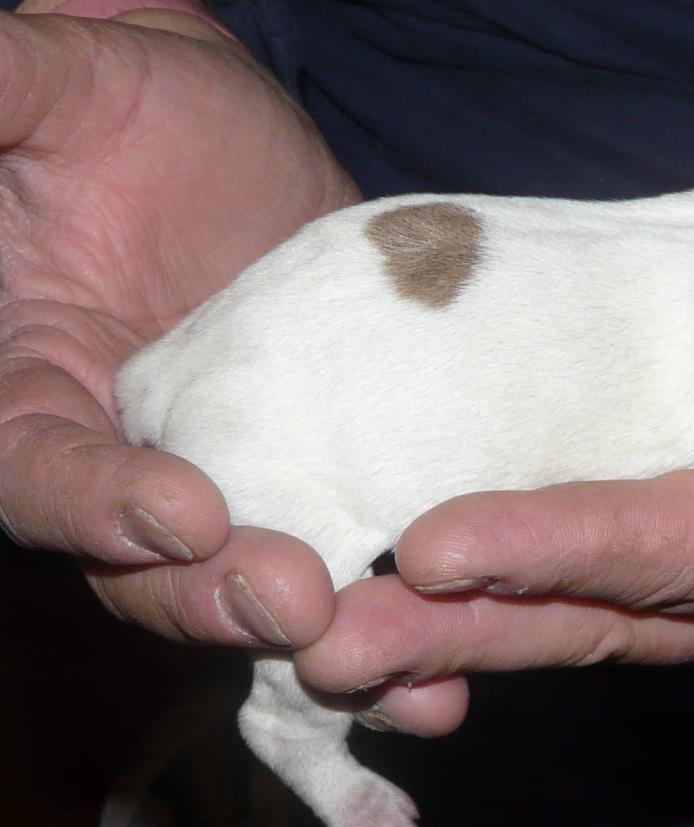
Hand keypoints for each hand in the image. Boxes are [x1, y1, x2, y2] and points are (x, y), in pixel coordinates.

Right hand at [0, 5, 356, 650]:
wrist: (234, 142)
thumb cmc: (128, 108)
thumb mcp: (58, 93)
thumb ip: (7, 96)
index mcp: (34, 399)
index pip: (38, 479)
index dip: (94, 509)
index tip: (182, 512)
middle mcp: (127, 469)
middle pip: (150, 575)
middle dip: (221, 598)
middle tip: (300, 603)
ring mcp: (239, 487)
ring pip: (258, 595)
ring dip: (328, 643)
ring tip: (409, 672)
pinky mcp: (334, 489)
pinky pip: (355, 571)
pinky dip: (402, 625)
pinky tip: (456, 664)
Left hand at [297, 147, 693, 767]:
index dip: (576, 545)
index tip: (438, 548)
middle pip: (585, 603)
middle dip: (454, 622)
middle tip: (302, 616)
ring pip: (563, 624)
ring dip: (437, 638)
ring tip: (301, 626)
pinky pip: (581, 614)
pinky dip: (488, 624)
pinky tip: (381, 610)